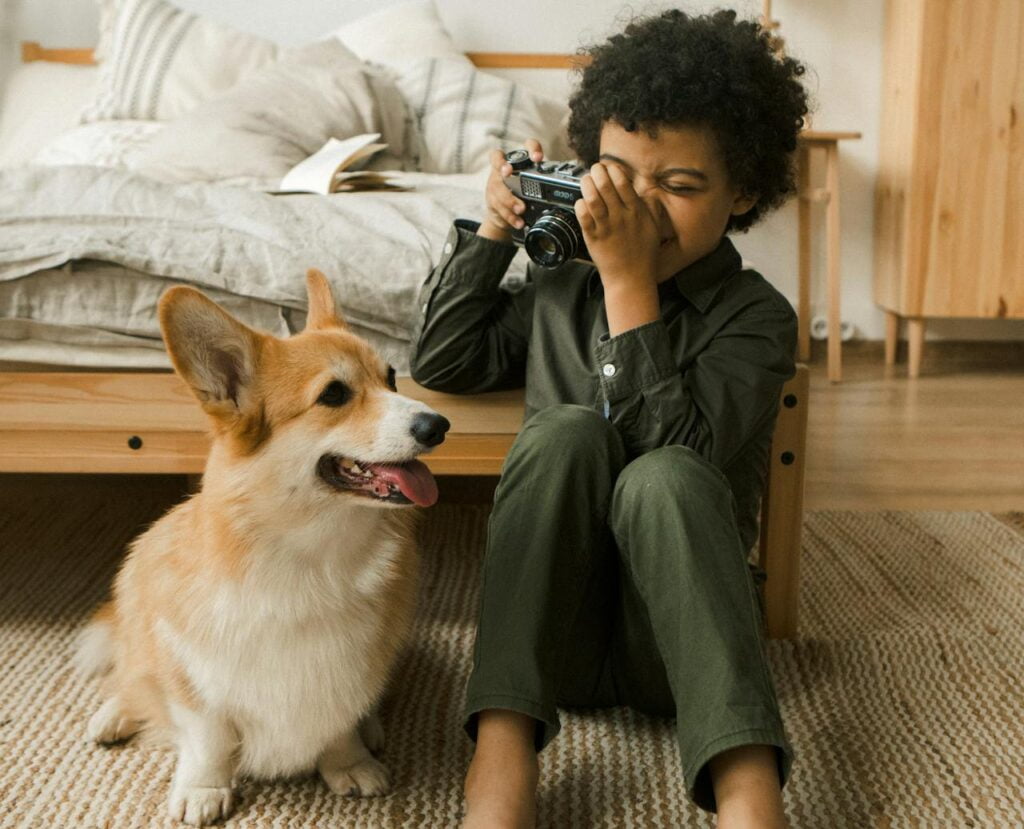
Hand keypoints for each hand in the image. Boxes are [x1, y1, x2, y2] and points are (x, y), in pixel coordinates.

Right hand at [478, 139, 544, 242]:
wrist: (506, 215)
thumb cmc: (527, 196)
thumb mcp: (540, 189)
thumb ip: (551, 185)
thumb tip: (578, 186)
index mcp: (522, 161)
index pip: (527, 145)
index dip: (532, 148)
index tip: (538, 159)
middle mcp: (505, 167)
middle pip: (498, 160)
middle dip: (503, 165)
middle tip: (508, 173)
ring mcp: (495, 182)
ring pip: (497, 186)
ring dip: (509, 198)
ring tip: (521, 209)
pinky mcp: (491, 198)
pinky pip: (497, 205)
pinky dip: (509, 215)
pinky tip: (518, 221)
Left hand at [575, 162, 661, 334]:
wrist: (631, 280)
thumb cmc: (643, 255)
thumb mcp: (655, 229)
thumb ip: (652, 208)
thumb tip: (648, 192)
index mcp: (636, 213)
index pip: (623, 183)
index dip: (614, 170)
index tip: (610, 167)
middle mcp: (620, 218)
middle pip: (605, 186)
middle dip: (597, 172)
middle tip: (594, 170)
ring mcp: (605, 228)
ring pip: (592, 199)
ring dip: (586, 185)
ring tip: (586, 180)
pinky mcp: (593, 238)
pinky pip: (583, 217)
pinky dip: (580, 206)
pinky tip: (581, 202)